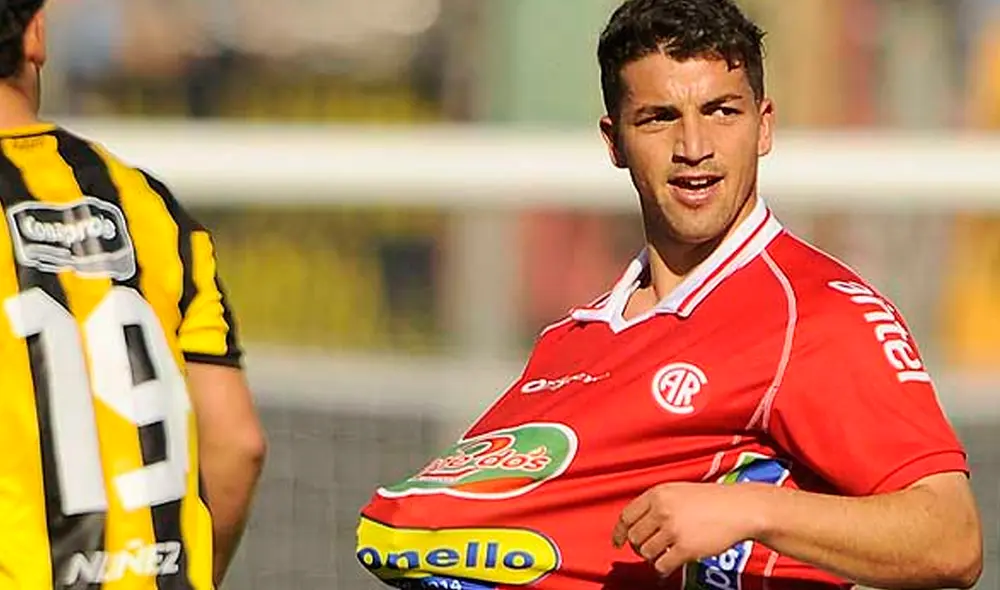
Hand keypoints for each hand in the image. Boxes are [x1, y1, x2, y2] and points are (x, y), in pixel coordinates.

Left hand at [611, 482, 767, 575]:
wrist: (739, 508)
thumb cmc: (710, 500)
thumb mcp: (678, 491)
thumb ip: (656, 504)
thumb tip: (634, 525)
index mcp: (657, 494)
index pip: (626, 516)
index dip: (619, 532)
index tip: (617, 542)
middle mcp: (662, 510)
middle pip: (634, 537)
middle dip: (638, 547)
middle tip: (649, 550)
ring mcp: (673, 529)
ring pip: (646, 553)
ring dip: (652, 558)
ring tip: (663, 555)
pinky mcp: (685, 548)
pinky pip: (661, 565)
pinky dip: (662, 569)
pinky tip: (669, 566)